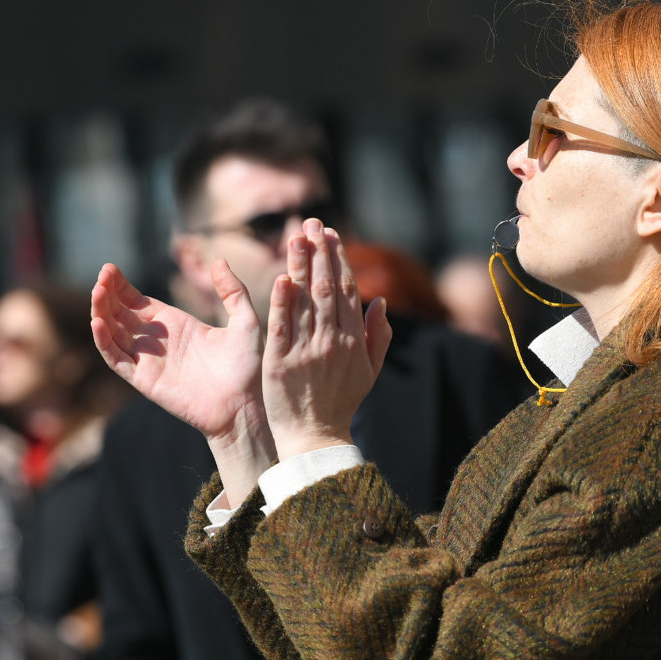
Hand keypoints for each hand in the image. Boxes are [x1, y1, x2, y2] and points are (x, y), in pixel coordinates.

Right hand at [91, 262, 274, 504]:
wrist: (242, 406)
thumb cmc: (246, 368)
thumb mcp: (245, 322)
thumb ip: (233, 291)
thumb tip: (217, 260)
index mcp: (175, 324)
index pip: (137, 301)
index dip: (121, 286)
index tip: (109, 267)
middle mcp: (156, 341)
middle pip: (120, 313)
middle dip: (107, 294)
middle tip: (102, 274)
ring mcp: (147, 360)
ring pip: (113, 333)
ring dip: (101, 312)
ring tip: (97, 292)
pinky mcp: (143, 379)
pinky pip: (116, 359)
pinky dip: (104, 342)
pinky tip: (99, 323)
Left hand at [263, 220, 391, 460]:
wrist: (316, 438)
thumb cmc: (342, 403)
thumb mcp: (369, 371)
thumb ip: (378, 335)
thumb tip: (379, 300)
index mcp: (353, 339)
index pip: (345, 289)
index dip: (337, 258)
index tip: (330, 233)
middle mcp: (331, 340)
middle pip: (324, 287)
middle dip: (318, 251)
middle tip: (310, 222)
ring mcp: (306, 350)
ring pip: (303, 300)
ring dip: (300, 265)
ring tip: (295, 236)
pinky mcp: (281, 362)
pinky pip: (282, 326)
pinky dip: (282, 302)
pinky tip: (281, 278)